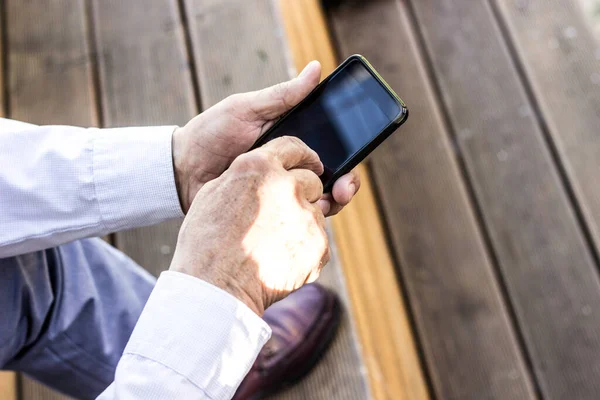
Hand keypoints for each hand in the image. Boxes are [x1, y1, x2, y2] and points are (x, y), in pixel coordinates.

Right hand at [169, 137, 328, 315]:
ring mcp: (306, 215)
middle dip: (301, 194)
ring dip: (301, 224)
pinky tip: (280, 260)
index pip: (294, 147)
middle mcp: (288, 185)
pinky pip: (319, 241)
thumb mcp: (215, 192)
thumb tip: (264, 173)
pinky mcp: (318, 244)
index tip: (308, 164)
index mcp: (259, 165)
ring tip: (272, 244)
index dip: (301, 156)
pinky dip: (305, 250)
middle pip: (311, 181)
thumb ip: (246, 175)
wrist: (215, 287)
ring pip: (315, 212)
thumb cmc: (206, 241)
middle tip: (278, 216)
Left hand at [172, 60, 359, 214]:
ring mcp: (279, 191)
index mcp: (291, 141)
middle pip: (332, 177)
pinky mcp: (268, 213)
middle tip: (344, 188)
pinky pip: (294, 218)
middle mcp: (290, 167)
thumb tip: (316, 68)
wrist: (180, 169)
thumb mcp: (248, 108)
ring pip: (318, 200)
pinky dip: (306, 219)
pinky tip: (306, 217)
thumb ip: (284, 96)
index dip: (348, 154)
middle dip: (346, 183)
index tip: (355, 156)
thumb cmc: (212, 132)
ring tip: (328, 203)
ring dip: (332, 202)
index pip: (331, 148)